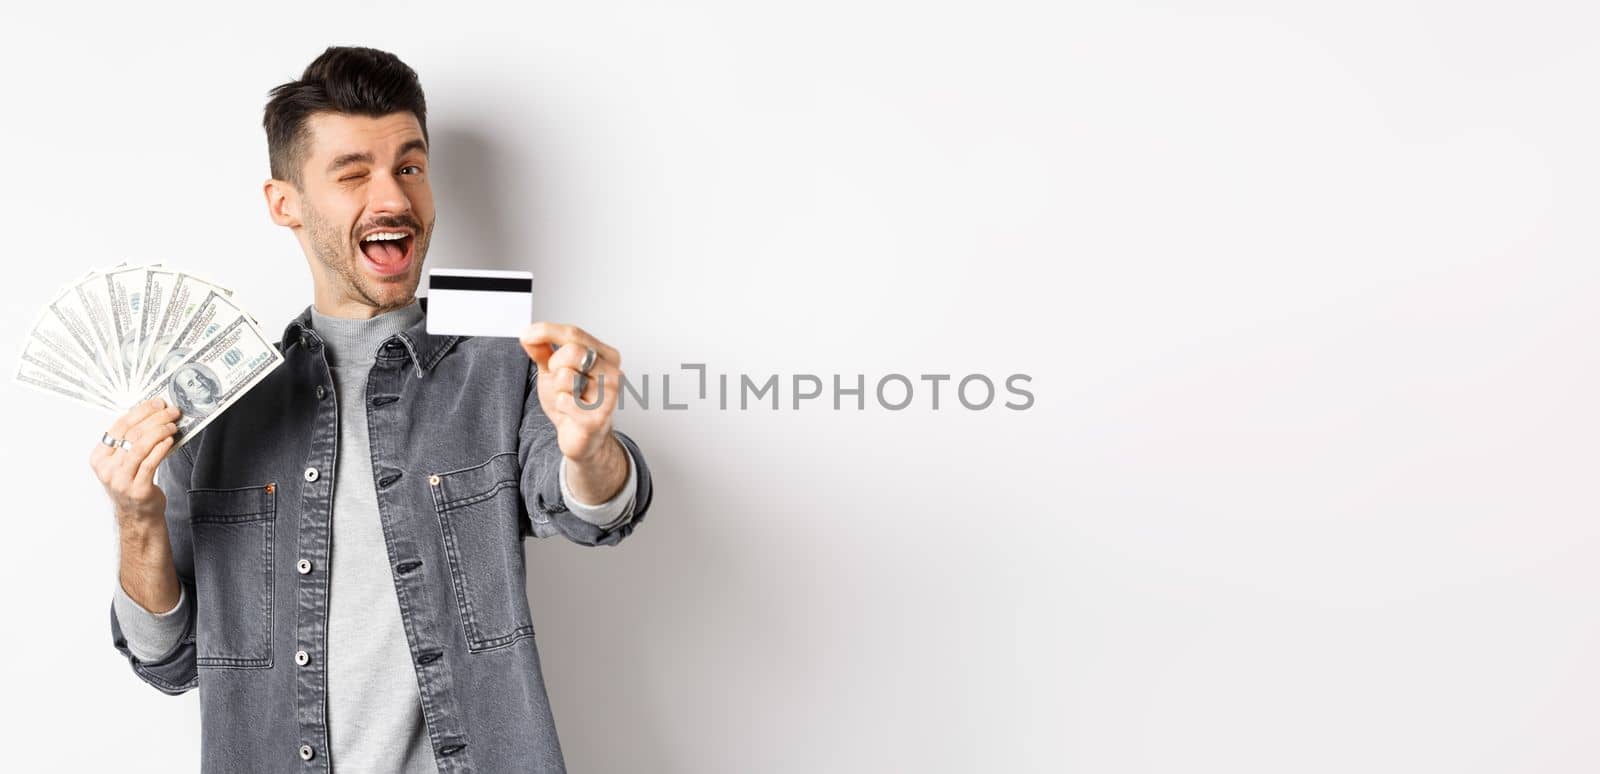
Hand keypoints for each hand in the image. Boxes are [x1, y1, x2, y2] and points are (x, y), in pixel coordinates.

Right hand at [91, 397, 180, 526]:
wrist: (138, 515)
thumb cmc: (133, 483)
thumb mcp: (124, 462)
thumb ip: (131, 441)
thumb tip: (153, 413)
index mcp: (99, 457)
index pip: (119, 426)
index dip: (140, 411)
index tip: (157, 403)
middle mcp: (107, 468)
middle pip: (131, 434)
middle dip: (154, 418)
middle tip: (171, 411)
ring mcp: (121, 480)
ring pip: (140, 446)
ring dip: (160, 431)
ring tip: (173, 425)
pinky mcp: (137, 489)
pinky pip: (150, 463)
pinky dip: (161, 448)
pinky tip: (171, 440)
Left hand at [518, 322, 622, 463]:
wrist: (582, 437)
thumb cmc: (574, 402)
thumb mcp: (554, 371)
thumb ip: (542, 351)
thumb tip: (529, 334)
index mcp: (606, 355)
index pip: (573, 333)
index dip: (546, 331)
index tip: (527, 335)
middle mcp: (612, 372)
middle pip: (572, 351)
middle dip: (555, 365)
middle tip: (560, 380)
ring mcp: (608, 396)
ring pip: (566, 376)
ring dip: (558, 389)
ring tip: (569, 398)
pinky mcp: (597, 418)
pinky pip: (565, 400)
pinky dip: (560, 405)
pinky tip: (570, 411)